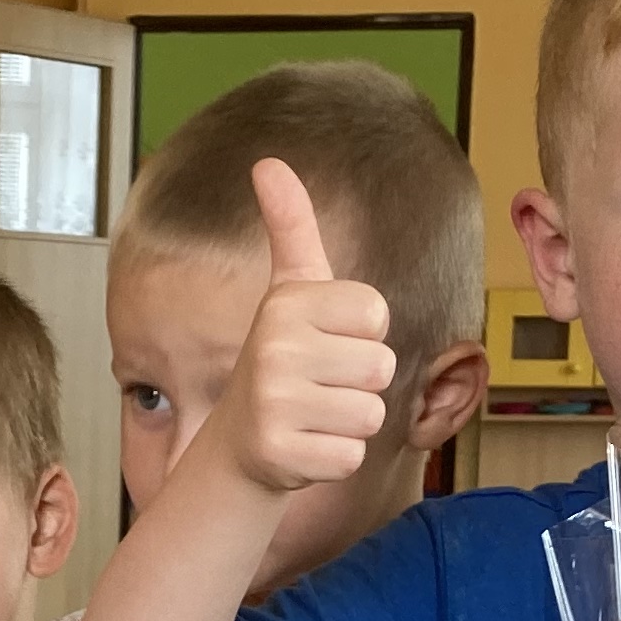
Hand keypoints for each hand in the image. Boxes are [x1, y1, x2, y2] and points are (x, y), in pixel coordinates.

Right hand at [207, 159, 395, 498]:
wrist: (238, 443)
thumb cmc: (282, 361)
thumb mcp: (289, 290)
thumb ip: (290, 226)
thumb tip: (268, 161)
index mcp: (286, 302)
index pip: (377, 316)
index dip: (361, 335)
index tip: (324, 343)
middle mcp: (275, 347)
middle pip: (381, 366)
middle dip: (359, 383)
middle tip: (318, 386)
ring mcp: (274, 402)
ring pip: (371, 414)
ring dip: (349, 422)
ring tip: (312, 416)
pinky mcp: (280, 453)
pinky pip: (352, 455)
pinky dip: (334, 458)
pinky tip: (304, 448)